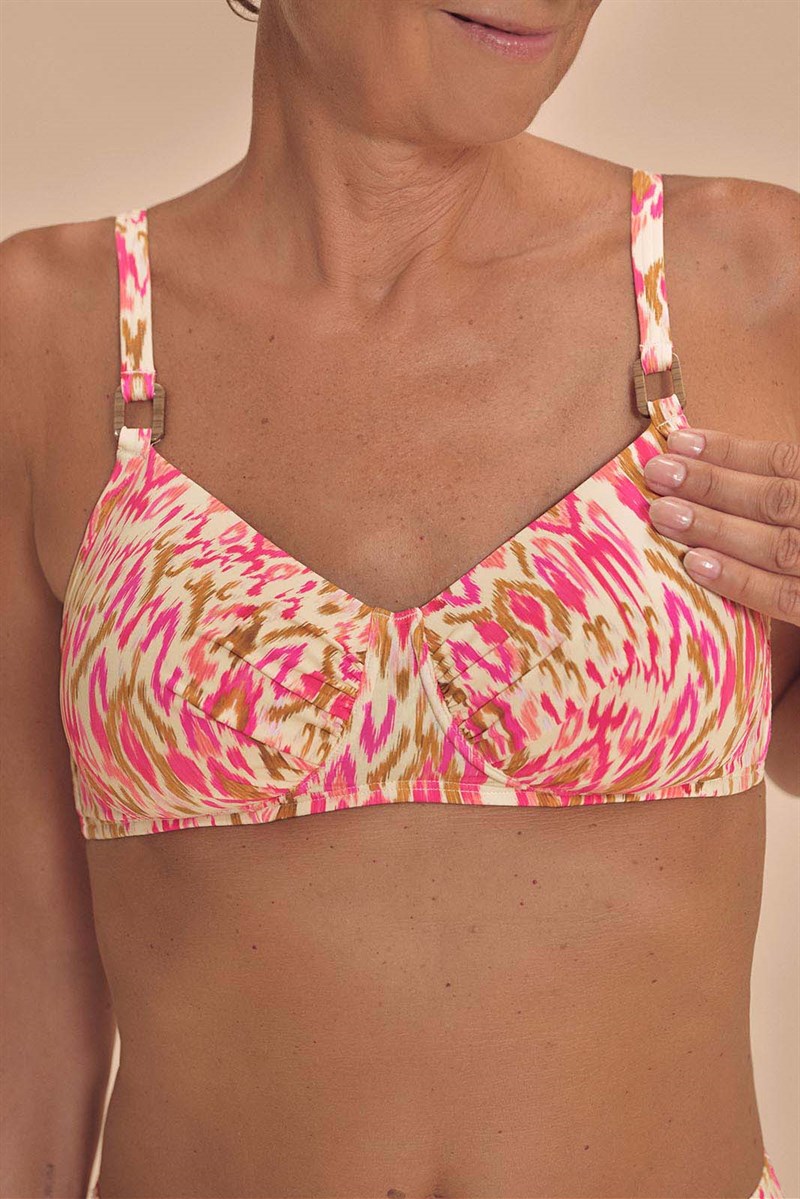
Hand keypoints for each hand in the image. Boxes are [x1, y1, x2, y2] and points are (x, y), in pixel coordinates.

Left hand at [644, 428, 799, 625]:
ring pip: (776, 545)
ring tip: (662, 513)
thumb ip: (758, 496)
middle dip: (711, 483)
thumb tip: (688, 468)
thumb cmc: (794, 539)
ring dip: (714, 527)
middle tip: (657, 473)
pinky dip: (738, 577)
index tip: (678, 442)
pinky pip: (780, 595)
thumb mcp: (789, 511)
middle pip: (774, 500)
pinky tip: (694, 563)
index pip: (782, 462)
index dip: (729, 451)